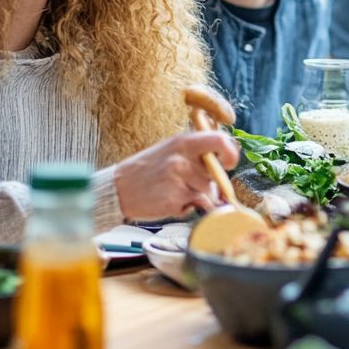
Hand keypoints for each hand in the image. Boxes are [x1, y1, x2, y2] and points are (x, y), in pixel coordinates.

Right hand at [113, 131, 239, 221]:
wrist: (117, 189)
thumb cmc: (148, 170)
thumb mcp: (171, 150)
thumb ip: (198, 154)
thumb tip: (227, 164)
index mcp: (183, 141)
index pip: (220, 140)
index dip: (230, 153)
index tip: (228, 163)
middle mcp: (181, 158)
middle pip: (215, 174)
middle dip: (209, 182)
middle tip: (189, 183)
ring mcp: (177, 179)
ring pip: (208, 192)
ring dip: (198, 196)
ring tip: (175, 191)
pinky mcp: (173, 199)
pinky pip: (196, 206)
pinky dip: (188, 207)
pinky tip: (170, 201)